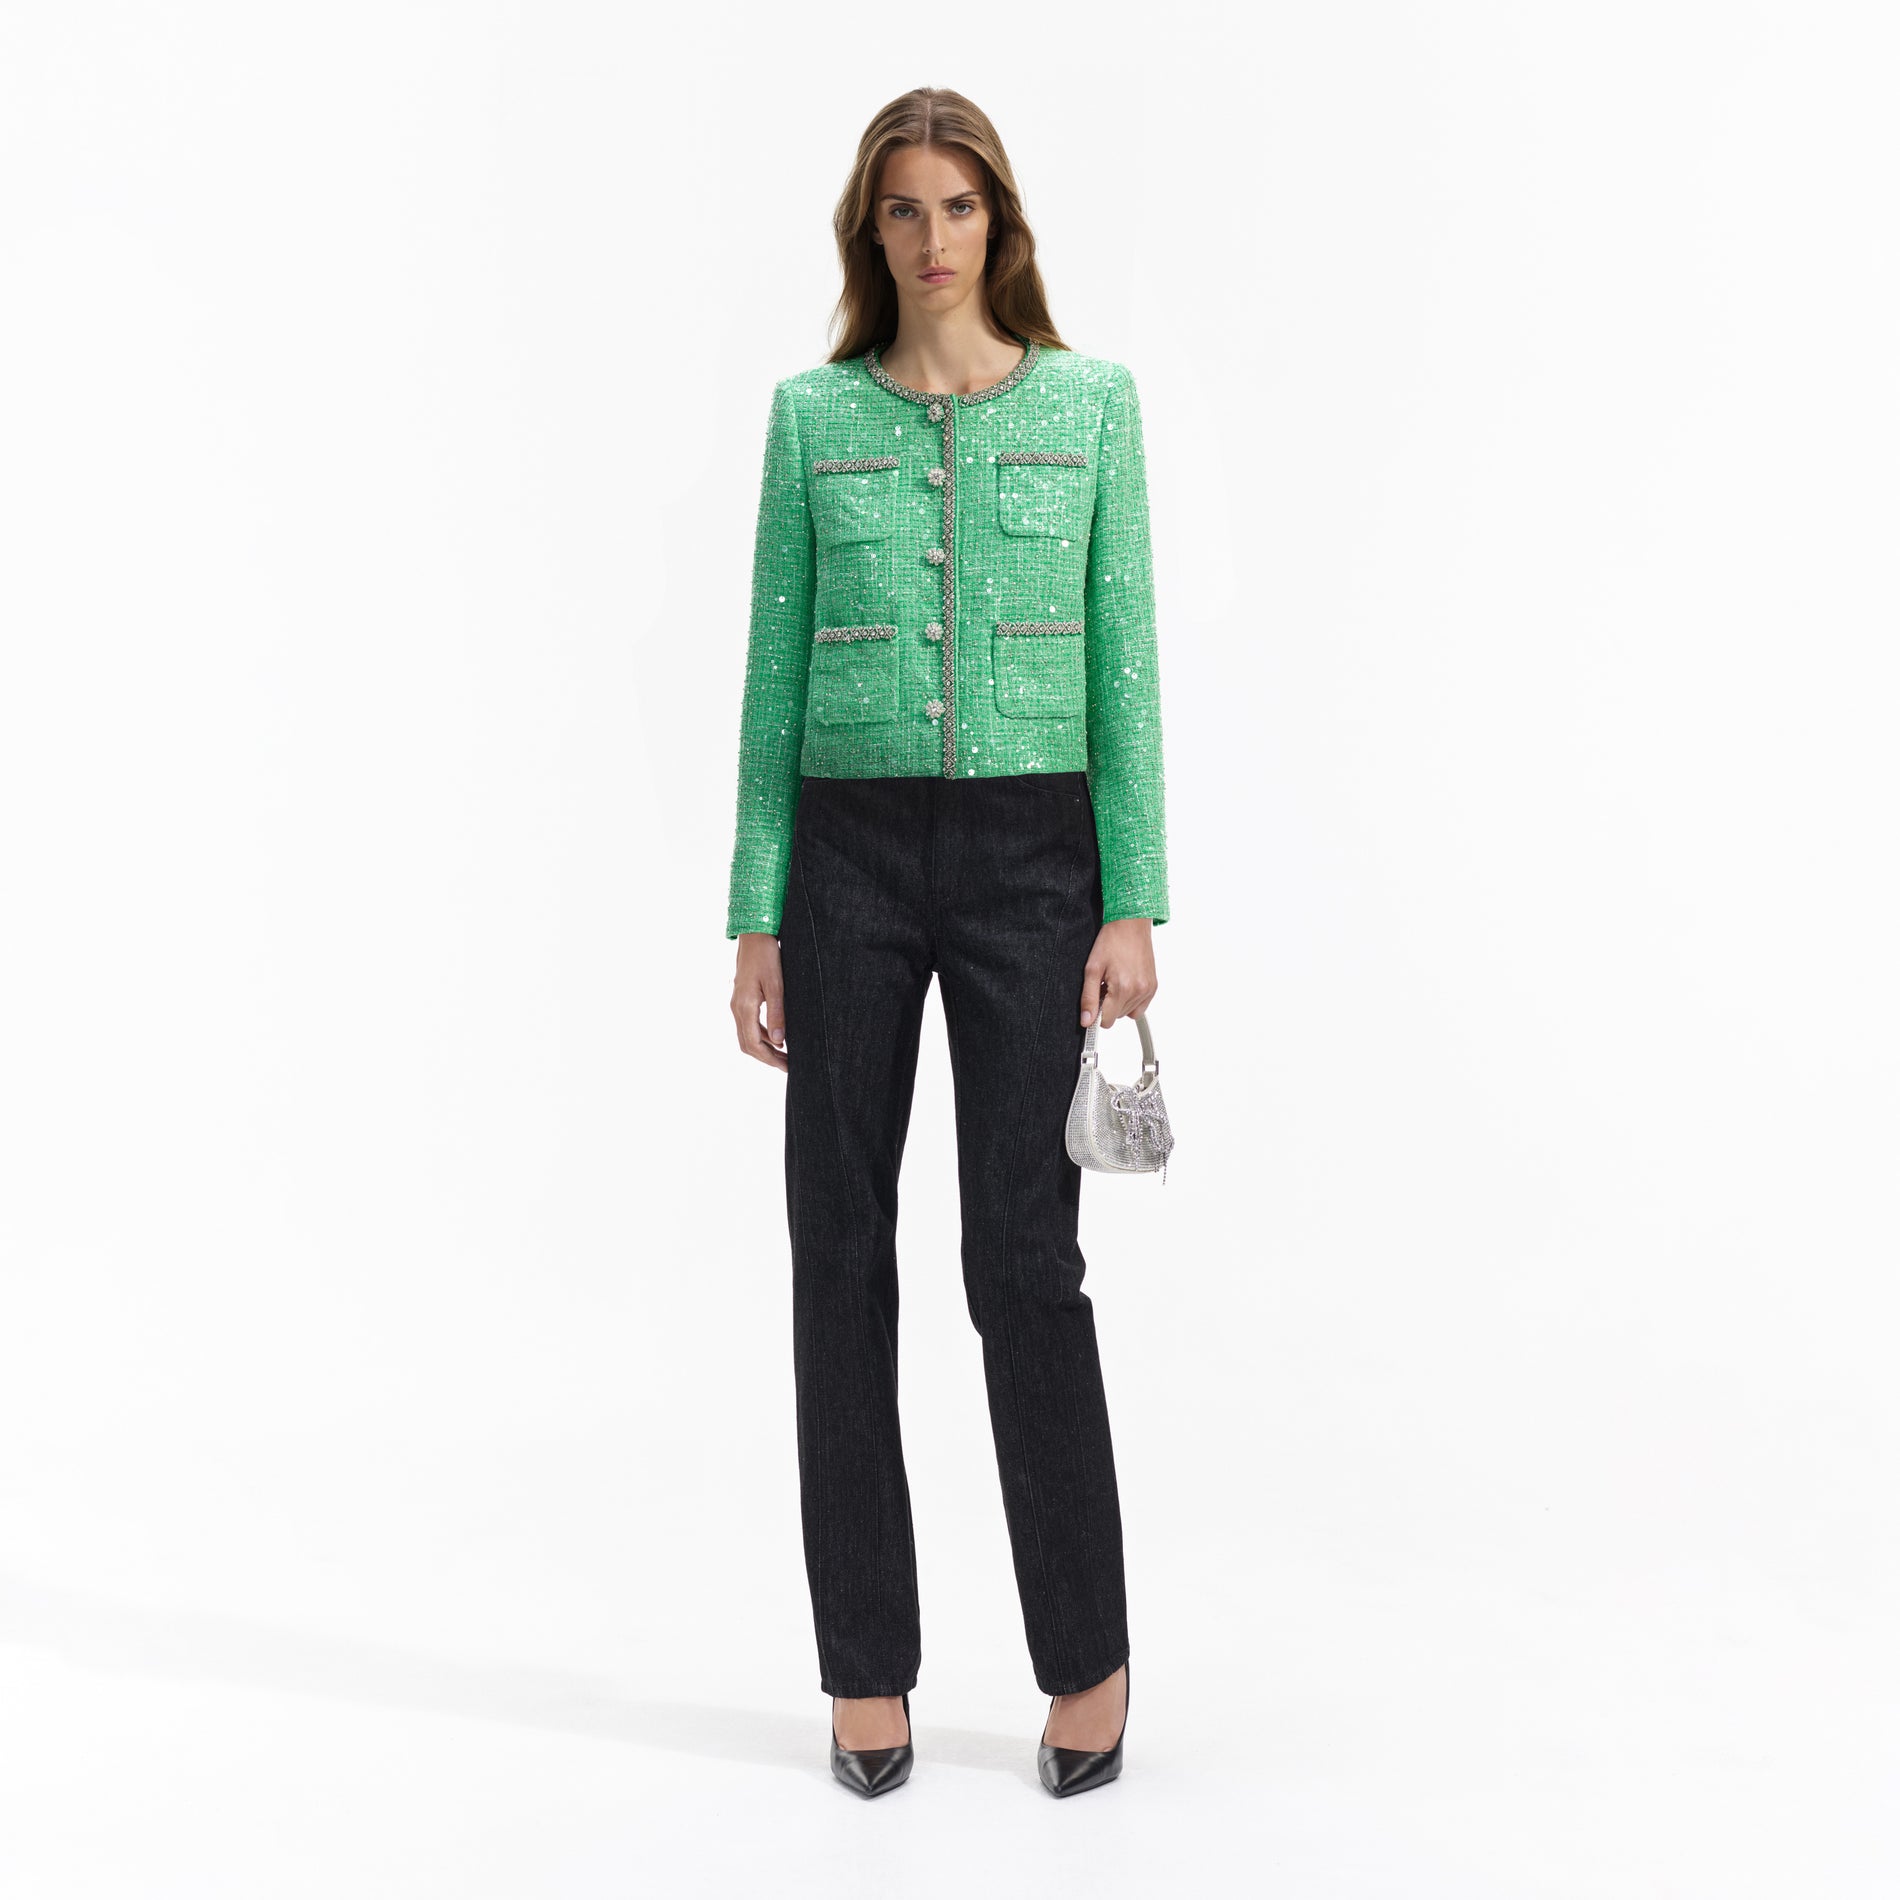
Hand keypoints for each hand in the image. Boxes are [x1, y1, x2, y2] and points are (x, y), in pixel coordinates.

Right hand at [732, 932, 788, 1070]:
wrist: (755, 934)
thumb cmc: (767, 956)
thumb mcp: (776, 985)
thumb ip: (777, 1014)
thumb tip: (779, 1042)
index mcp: (745, 1007)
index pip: (754, 1044)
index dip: (769, 1059)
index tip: (786, 1067)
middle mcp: (737, 1008)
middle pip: (747, 1045)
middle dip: (767, 1058)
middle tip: (787, 1066)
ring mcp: (738, 1004)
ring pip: (747, 1036)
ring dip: (764, 1048)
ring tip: (785, 1055)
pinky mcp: (742, 999)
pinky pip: (748, 1025)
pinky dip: (761, 1036)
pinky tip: (777, 1037)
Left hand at [1080, 918, 1157, 1028]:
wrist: (1131, 923)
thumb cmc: (1111, 941)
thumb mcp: (1092, 969)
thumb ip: (1089, 998)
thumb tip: (1087, 1021)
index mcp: (1123, 988)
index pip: (1107, 1021)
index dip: (1097, 1012)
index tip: (1095, 999)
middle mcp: (1139, 991)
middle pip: (1117, 1016)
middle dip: (1108, 1005)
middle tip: (1105, 983)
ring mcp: (1148, 989)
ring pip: (1129, 1012)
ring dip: (1120, 1002)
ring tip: (1115, 981)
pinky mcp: (1153, 986)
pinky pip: (1141, 1006)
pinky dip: (1132, 1000)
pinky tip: (1126, 983)